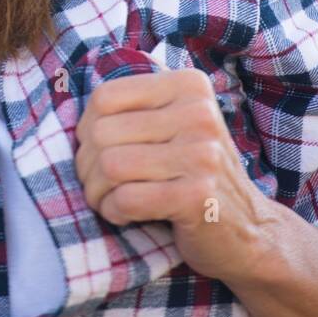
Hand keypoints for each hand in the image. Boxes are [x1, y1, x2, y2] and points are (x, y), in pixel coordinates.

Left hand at [74, 67, 279, 284]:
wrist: (249, 231)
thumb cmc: (194, 173)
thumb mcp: (174, 124)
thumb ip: (134, 105)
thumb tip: (68, 98)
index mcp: (189, 85)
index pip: (104, 96)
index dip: (87, 127)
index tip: (98, 150)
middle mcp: (199, 113)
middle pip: (102, 133)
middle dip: (86, 165)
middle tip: (99, 183)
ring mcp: (202, 155)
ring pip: (109, 166)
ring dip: (97, 192)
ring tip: (110, 199)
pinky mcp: (198, 197)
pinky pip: (125, 199)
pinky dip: (114, 212)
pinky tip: (127, 215)